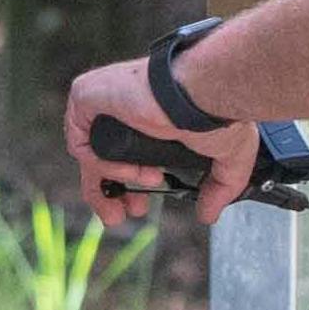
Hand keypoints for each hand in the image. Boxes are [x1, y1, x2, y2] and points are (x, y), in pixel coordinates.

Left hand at [64, 50, 243, 229]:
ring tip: (145, 189)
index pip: (122, 153)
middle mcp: (120, 107)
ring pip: (89, 156)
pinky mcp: (85, 95)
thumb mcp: (227, 159)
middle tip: (125, 215)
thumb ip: (218, 187)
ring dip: (117, 183)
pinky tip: (137, 170)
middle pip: (96, 158)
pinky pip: (81, 143)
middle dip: (108, 195)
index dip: (126, 185)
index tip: (138, 208)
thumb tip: (209, 215)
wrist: (202, 93)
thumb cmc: (216, 113)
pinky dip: (106, 166)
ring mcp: (100, 100)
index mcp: (147, 116)